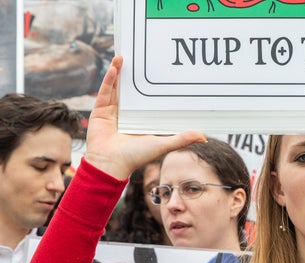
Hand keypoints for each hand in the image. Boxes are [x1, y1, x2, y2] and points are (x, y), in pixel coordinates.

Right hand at [84, 56, 206, 179]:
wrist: (110, 164)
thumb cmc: (136, 157)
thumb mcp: (162, 144)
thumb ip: (182, 139)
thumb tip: (204, 137)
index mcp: (141, 120)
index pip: (149, 101)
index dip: (154, 88)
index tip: (162, 73)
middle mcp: (128, 114)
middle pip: (132, 91)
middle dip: (135, 75)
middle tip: (142, 59)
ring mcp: (114, 112)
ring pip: (117, 88)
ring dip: (120, 71)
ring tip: (125, 56)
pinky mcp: (101, 111)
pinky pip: (105, 92)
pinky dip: (110, 79)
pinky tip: (116, 67)